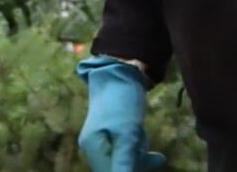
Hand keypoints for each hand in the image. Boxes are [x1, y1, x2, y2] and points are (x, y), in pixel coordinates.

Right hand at [77, 56, 167, 171]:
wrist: (119, 73)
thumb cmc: (122, 102)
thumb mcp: (127, 134)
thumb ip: (125, 161)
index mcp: (92, 149)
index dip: (128, 170)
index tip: (138, 152)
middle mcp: (92, 149)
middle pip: (118, 168)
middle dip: (135, 160)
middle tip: (140, 139)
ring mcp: (100, 143)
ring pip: (125, 161)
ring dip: (138, 152)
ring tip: (139, 130)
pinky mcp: (109, 137)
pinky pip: (126, 152)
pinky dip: (137, 147)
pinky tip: (144, 138)